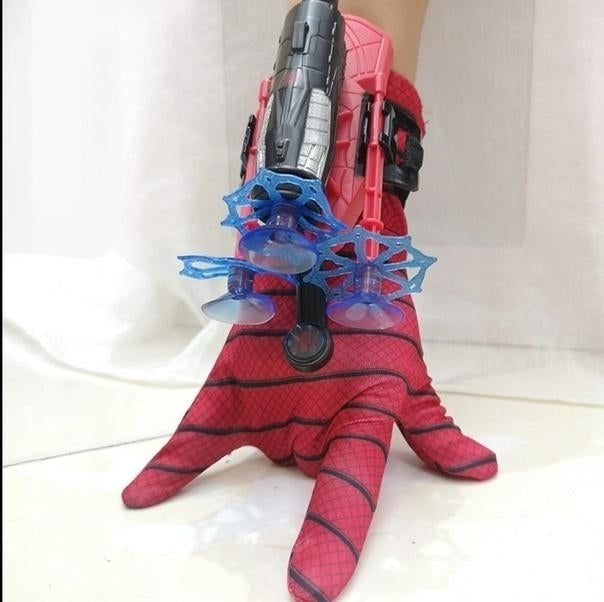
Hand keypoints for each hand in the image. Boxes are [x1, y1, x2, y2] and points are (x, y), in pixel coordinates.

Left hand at [122, 275, 496, 601]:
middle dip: (278, 492)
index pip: (345, 494)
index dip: (330, 540)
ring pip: (228, 454)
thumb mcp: (403, 380)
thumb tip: (486, 471)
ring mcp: (264, 410)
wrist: (337, 265)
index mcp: (351, 431)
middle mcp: (304, 431)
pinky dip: (168, 468)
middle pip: (283, 477)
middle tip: (283, 509)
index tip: (312, 593)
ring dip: (195, 480)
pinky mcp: (229, 388)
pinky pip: (194, 437)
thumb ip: (431, 431)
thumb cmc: (374, 323)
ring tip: (169, 495)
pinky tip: (140, 498)